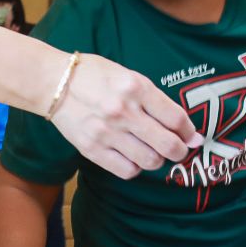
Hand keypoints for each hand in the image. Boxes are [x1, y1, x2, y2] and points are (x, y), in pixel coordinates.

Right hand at [50, 55, 199, 180]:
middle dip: (181, 151)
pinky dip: (136, 168)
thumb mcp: (129, 75)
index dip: (189, 131)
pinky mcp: (91, 149)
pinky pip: (126, 171)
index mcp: (136, 87)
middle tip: (179, 150)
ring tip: (154, 152)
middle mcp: (123, 111)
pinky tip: (133, 158)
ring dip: (158, 160)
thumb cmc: (96, 76)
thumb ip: (155, 99)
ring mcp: (107, 132)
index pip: (176, 118)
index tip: (191, 136)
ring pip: (150, 161)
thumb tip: (184, 127)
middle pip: (168, 144)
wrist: (54, 82)